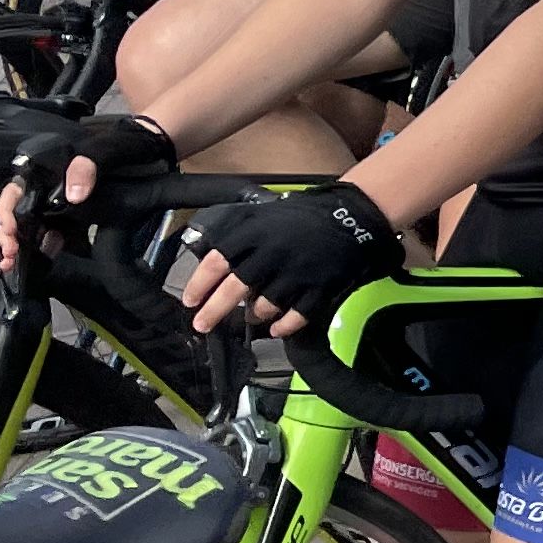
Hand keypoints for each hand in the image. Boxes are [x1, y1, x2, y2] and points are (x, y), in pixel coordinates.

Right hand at [0, 114, 176, 270]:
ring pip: (35, 223)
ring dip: (24, 243)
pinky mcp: (77, 215)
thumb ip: (88, 165)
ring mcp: (63, 200)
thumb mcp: (107, 148)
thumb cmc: (126, 144)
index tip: (11, 232)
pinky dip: (47, 245)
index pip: (16, 189)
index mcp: (48, 167)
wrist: (152, 149)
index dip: (8, 210)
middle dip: (10, 234)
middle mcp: (50, 183)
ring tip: (15, 262)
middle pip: (19, 210)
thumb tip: (73, 196)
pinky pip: (57, 231)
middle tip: (10, 255)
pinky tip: (46, 256)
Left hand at [176, 183, 406, 337]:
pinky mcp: (320, 287)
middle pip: (234, 289)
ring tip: (252, 315)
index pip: (217, 261)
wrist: (352, 216)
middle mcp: (273, 254)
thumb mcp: (264, 214)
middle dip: (214, 311)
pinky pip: (296, 315)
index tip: (190, 300)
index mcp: (256, 234)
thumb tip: (212, 258)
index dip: (199, 284)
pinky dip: (284, 325)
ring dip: (254, 314)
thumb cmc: (305, 216)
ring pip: (265, 306)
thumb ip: (238, 234)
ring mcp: (297, 273)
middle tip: (202, 325)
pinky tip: (277, 327)